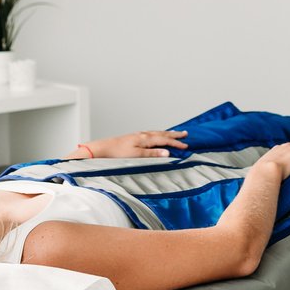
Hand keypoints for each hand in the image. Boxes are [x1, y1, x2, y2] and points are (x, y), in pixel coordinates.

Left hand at [73, 130, 189, 158]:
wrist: (102, 149)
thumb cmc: (117, 154)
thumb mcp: (137, 156)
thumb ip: (152, 154)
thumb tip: (167, 152)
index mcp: (145, 139)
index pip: (164, 140)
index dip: (176, 143)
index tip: (186, 146)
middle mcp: (142, 135)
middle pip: (162, 133)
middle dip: (174, 134)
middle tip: (185, 134)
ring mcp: (138, 135)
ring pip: (156, 133)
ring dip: (167, 133)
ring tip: (174, 133)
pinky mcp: (133, 138)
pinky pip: (150, 134)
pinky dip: (158, 134)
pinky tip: (156, 137)